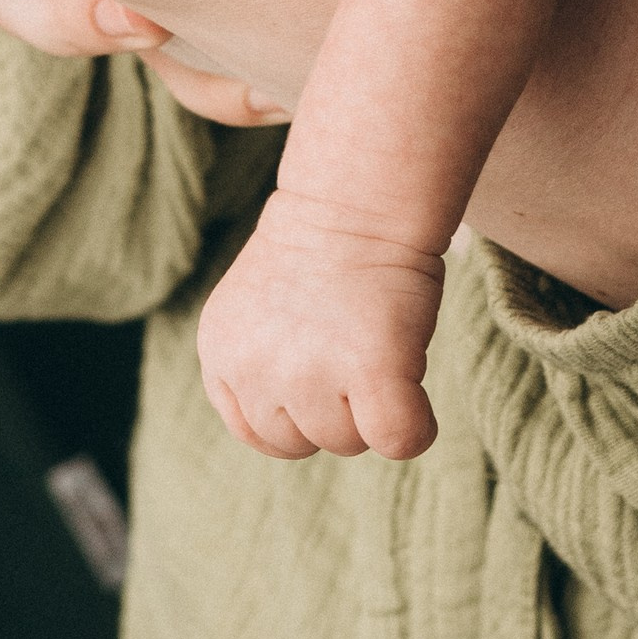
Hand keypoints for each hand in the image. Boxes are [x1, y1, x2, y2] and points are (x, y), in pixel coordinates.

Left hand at [195, 185, 446, 462]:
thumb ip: (263, 368)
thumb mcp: (261, 312)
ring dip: (372, 406)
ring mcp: (307, 373)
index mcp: (221, 354)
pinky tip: (416, 389)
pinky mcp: (369, 369)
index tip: (320, 366)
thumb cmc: (323, 249)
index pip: (256, 432)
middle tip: (352, 344)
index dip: (296, 411)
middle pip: (304, 442)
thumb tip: (301, 421)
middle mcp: (254, 371)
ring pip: (349, 441)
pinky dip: (416, 425)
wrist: (357, 196)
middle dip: (335, 407)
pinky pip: (398, 438)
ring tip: (376, 339)